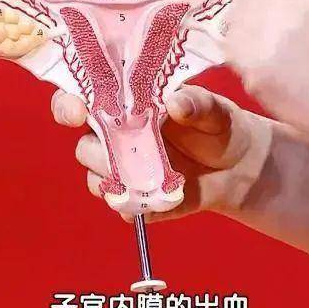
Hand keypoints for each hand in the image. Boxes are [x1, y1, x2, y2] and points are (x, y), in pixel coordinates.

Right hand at [51, 85, 272, 221]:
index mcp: (125, 106)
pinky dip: (133, 207)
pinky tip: (152, 202)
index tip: (77, 112)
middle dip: (96, 151)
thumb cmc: (219, 125)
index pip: (80, 100)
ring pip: (97, 180)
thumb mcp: (214, 107)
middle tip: (122, 150)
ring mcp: (126, 172)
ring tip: (144, 176)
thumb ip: (196, 102)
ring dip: (113, 180)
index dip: (68, 105)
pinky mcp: (140, 200)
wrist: (241, 166)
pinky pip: (123, 207)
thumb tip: (175, 104)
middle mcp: (117, 139)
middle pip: (84, 147)